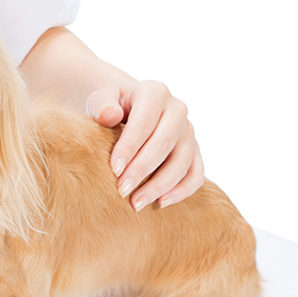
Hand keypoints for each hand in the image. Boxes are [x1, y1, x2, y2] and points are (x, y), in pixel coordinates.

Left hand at [86, 81, 203, 210]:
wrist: (129, 105)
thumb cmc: (112, 104)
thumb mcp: (101, 98)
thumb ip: (102, 105)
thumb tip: (108, 115)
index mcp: (155, 93)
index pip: (144, 123)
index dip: (130, 148)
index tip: (114, 170)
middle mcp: (177, 110)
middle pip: (164, 144)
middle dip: (142, 170)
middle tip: (122, 191)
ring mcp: (189, 131)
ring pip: (182, 162)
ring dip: (160, 186)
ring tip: (136, 203)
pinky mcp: (195, 150)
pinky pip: (196, 173)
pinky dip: (182, 191)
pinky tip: (161, 203)